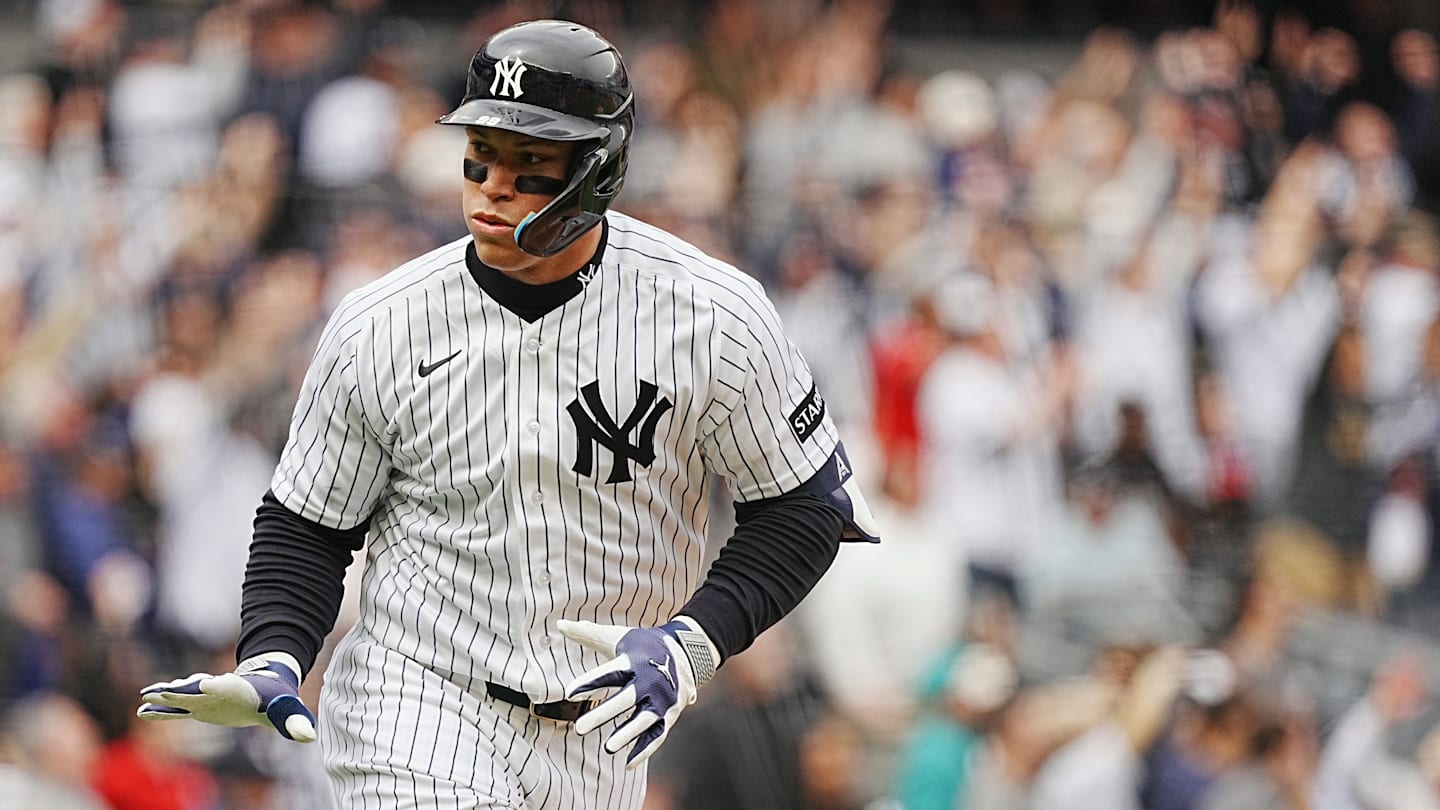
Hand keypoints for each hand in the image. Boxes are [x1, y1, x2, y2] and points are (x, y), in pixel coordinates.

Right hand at [137, 652, 316, 741]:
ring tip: (146, 696)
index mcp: (239, 689)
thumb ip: (295, 722)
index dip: (218, 686)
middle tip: (162, 689)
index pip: (228, 687)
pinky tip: (143, 712)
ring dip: (165, 696)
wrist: (265, 687)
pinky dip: (161, 711)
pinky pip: (176, 710)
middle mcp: (218, 690)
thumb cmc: (276, 699)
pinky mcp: (198, 707)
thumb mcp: (288, 710)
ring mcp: (205, 697)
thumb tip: (310, 737)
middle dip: (181, 689)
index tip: (206, 683)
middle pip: (197, 689)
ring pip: (182, 696)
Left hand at [559, 617, 718, 768]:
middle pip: (626, 699)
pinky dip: (644, 750)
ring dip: (627, 734)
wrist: (688, 652)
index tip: (568, 693)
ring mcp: (662, 700)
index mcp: (634, 661)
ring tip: (608, 748)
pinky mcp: (670, 715)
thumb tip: (560, 625)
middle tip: (579, 728)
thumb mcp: (618, 637)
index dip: (589, 682)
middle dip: (603, 714)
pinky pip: (657, 735)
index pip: (609, 673)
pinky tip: (627, 764)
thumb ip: (588, 634)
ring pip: (644, 720)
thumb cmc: (642, 646)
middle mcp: (649, 681)